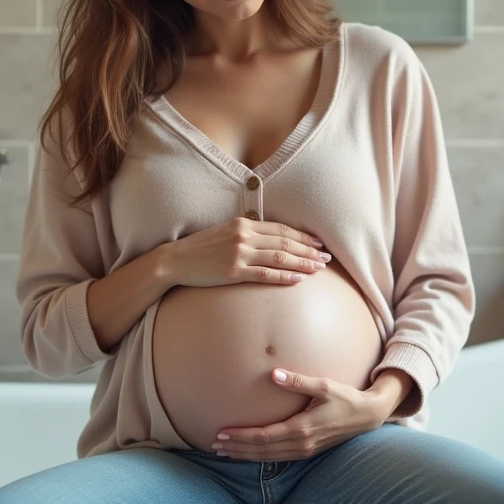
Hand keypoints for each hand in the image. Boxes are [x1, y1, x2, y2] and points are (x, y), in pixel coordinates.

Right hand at [160, 217, 329, 288]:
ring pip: (280, 258)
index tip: (319, 243)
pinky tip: (298, 280)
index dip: (304, 236)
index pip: (282, 229)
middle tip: (327, 258)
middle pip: (285, 243)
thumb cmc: (202, 247)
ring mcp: (239, 254)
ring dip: (303, 264)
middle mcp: (244, 236)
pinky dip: (284, 276)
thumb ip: (249, 233)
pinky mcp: (233, 272)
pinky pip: (265, 274)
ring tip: (319, 269)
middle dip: (309, 251)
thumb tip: (274, 241)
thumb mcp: (226, 232)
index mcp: (244, 223)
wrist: (176, 260)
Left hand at [210, 369, 390, 460]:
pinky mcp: (307, 452)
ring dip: (245, 455)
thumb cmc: (346, 398)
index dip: (240, 437)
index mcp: (302, 429)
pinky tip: (248, 453)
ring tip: (225, 451)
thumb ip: (299, 382)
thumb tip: (274, 375)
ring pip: (268, 457)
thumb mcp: (325, 386)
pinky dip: (259, 456)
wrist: (367, 416)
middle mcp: (301, 444)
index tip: (222, 433)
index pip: (263, 437)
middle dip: (236, 449)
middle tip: (214, 445)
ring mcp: (305, 451)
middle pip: (261, 451)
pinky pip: (277, 458)